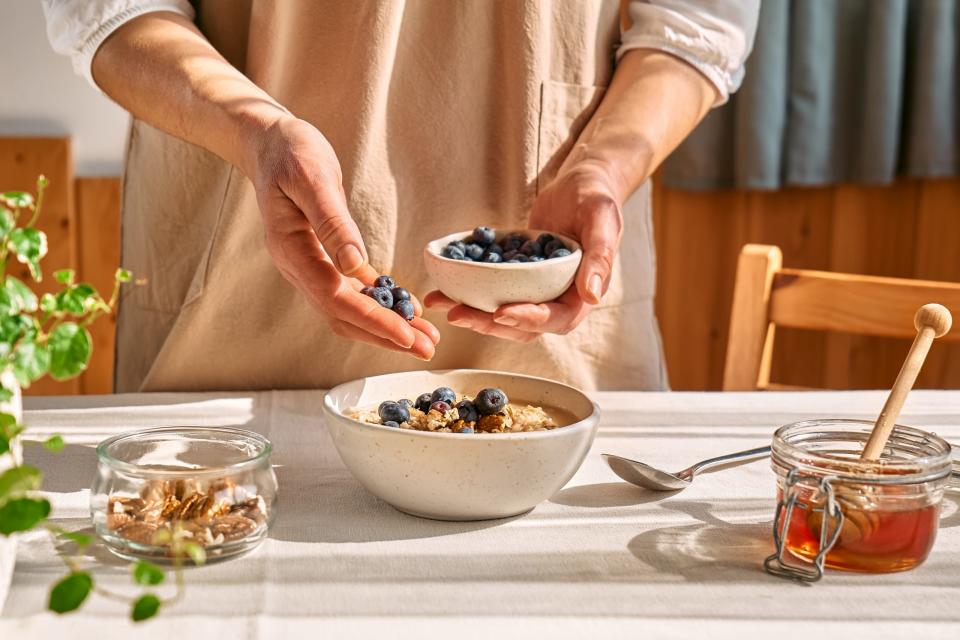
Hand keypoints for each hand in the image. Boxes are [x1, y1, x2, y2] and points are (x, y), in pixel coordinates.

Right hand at [245, 116, 438, 358]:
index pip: (335, 299)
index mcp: (291, 250)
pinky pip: (351, 291)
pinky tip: (406, 310)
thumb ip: (331, 223)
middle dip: (385, 335)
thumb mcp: (312, 177)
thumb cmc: (290, 151)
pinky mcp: (322, 259)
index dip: (372, 321)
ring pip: (348, 310)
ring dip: (385, 327)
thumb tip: (354, 266)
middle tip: (427, 348)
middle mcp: (297, 267)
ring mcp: (308, 266)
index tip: (406, 336)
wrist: (269, 142)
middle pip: (343, 316)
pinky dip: (379, 304)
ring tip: (424, 337)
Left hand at [425, 163, 622, 340]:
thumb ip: (600, 257)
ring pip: (503, 313)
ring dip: (473, 313)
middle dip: (489, 323)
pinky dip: (469, 292)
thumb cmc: (596, 198)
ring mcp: (536, 291)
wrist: (580, 183)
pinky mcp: (517, 278)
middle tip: (457, 314)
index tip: (500, 313)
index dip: (528, 319)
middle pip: (523, 326)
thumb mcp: (602, 221)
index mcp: (582, 295)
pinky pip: (493, 291)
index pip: (556, 318)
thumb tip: (592, 296)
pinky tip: (442, 286)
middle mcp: (558, 299)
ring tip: (441, 302)